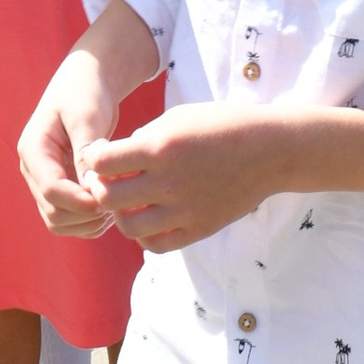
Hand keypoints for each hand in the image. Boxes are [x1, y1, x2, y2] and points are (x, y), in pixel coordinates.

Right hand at [20, 46, 123, 237]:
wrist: (87, 81)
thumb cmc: (86, 91)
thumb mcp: (87, 115)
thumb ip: (86, 150)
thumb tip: (90, 186)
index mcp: (33, 149)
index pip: (51, 190)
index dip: (80, 201)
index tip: (109, 198)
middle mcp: (33, 170)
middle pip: (53, 213)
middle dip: (86, 214)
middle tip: (117, 201)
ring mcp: (45, 181)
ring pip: (59, 222)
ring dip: (88, 222)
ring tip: (115, 204)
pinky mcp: (61, 187)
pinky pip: (69, 220)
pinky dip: (89, 221)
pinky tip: (110, 205)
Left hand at [88, 100, 283, 251]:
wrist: (269, 150)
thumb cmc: (222, 125)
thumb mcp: (177, 118)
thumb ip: (143, 138)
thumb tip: (116, 159)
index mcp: (160, 147)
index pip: (100, 162)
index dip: (93, 159)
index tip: (101, 156)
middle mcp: (168, 182)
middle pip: (108, 198)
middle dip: (100, 189)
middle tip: (108, 182)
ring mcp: (184, 210)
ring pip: (128, 227)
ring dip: (120, 215)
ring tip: (129, 203)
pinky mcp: (199, 229)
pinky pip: (156, 245)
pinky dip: (144, 236)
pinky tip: (149, 219)